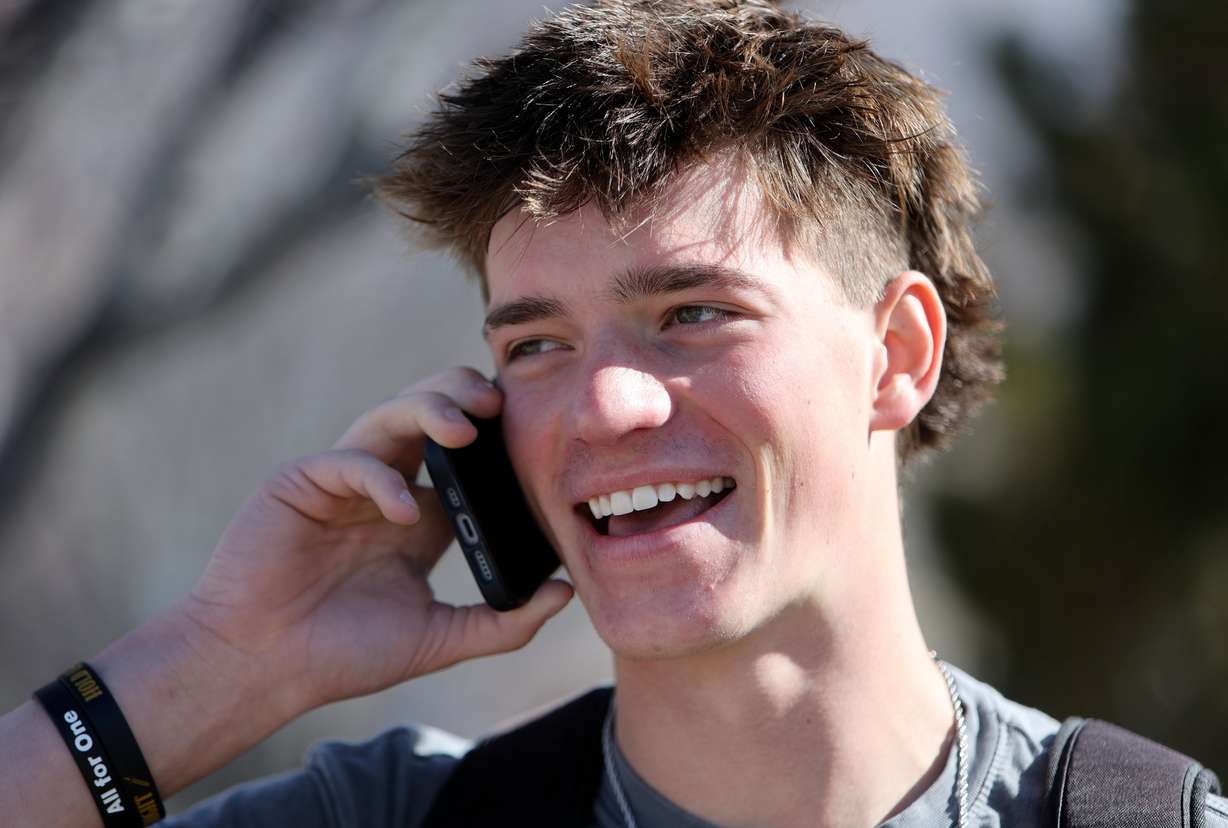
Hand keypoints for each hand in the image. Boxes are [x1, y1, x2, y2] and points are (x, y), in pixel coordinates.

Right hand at [177, 367, 572, 712]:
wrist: (264, 668)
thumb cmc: (344, 655)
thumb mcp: (439, 638)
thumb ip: (504, 621)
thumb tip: (566, 592)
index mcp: (419, 516)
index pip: (465, 459)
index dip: (497, 439)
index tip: (535, 433)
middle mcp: (384, 488)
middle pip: (428, 417)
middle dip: (463, 397)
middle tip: (499, 404)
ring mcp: (342, 482)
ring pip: (388, 417)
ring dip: (428, 411)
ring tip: (464, 427)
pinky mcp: (300, 483)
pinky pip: (347, 459)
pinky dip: (379, 477)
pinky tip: (402, 510)